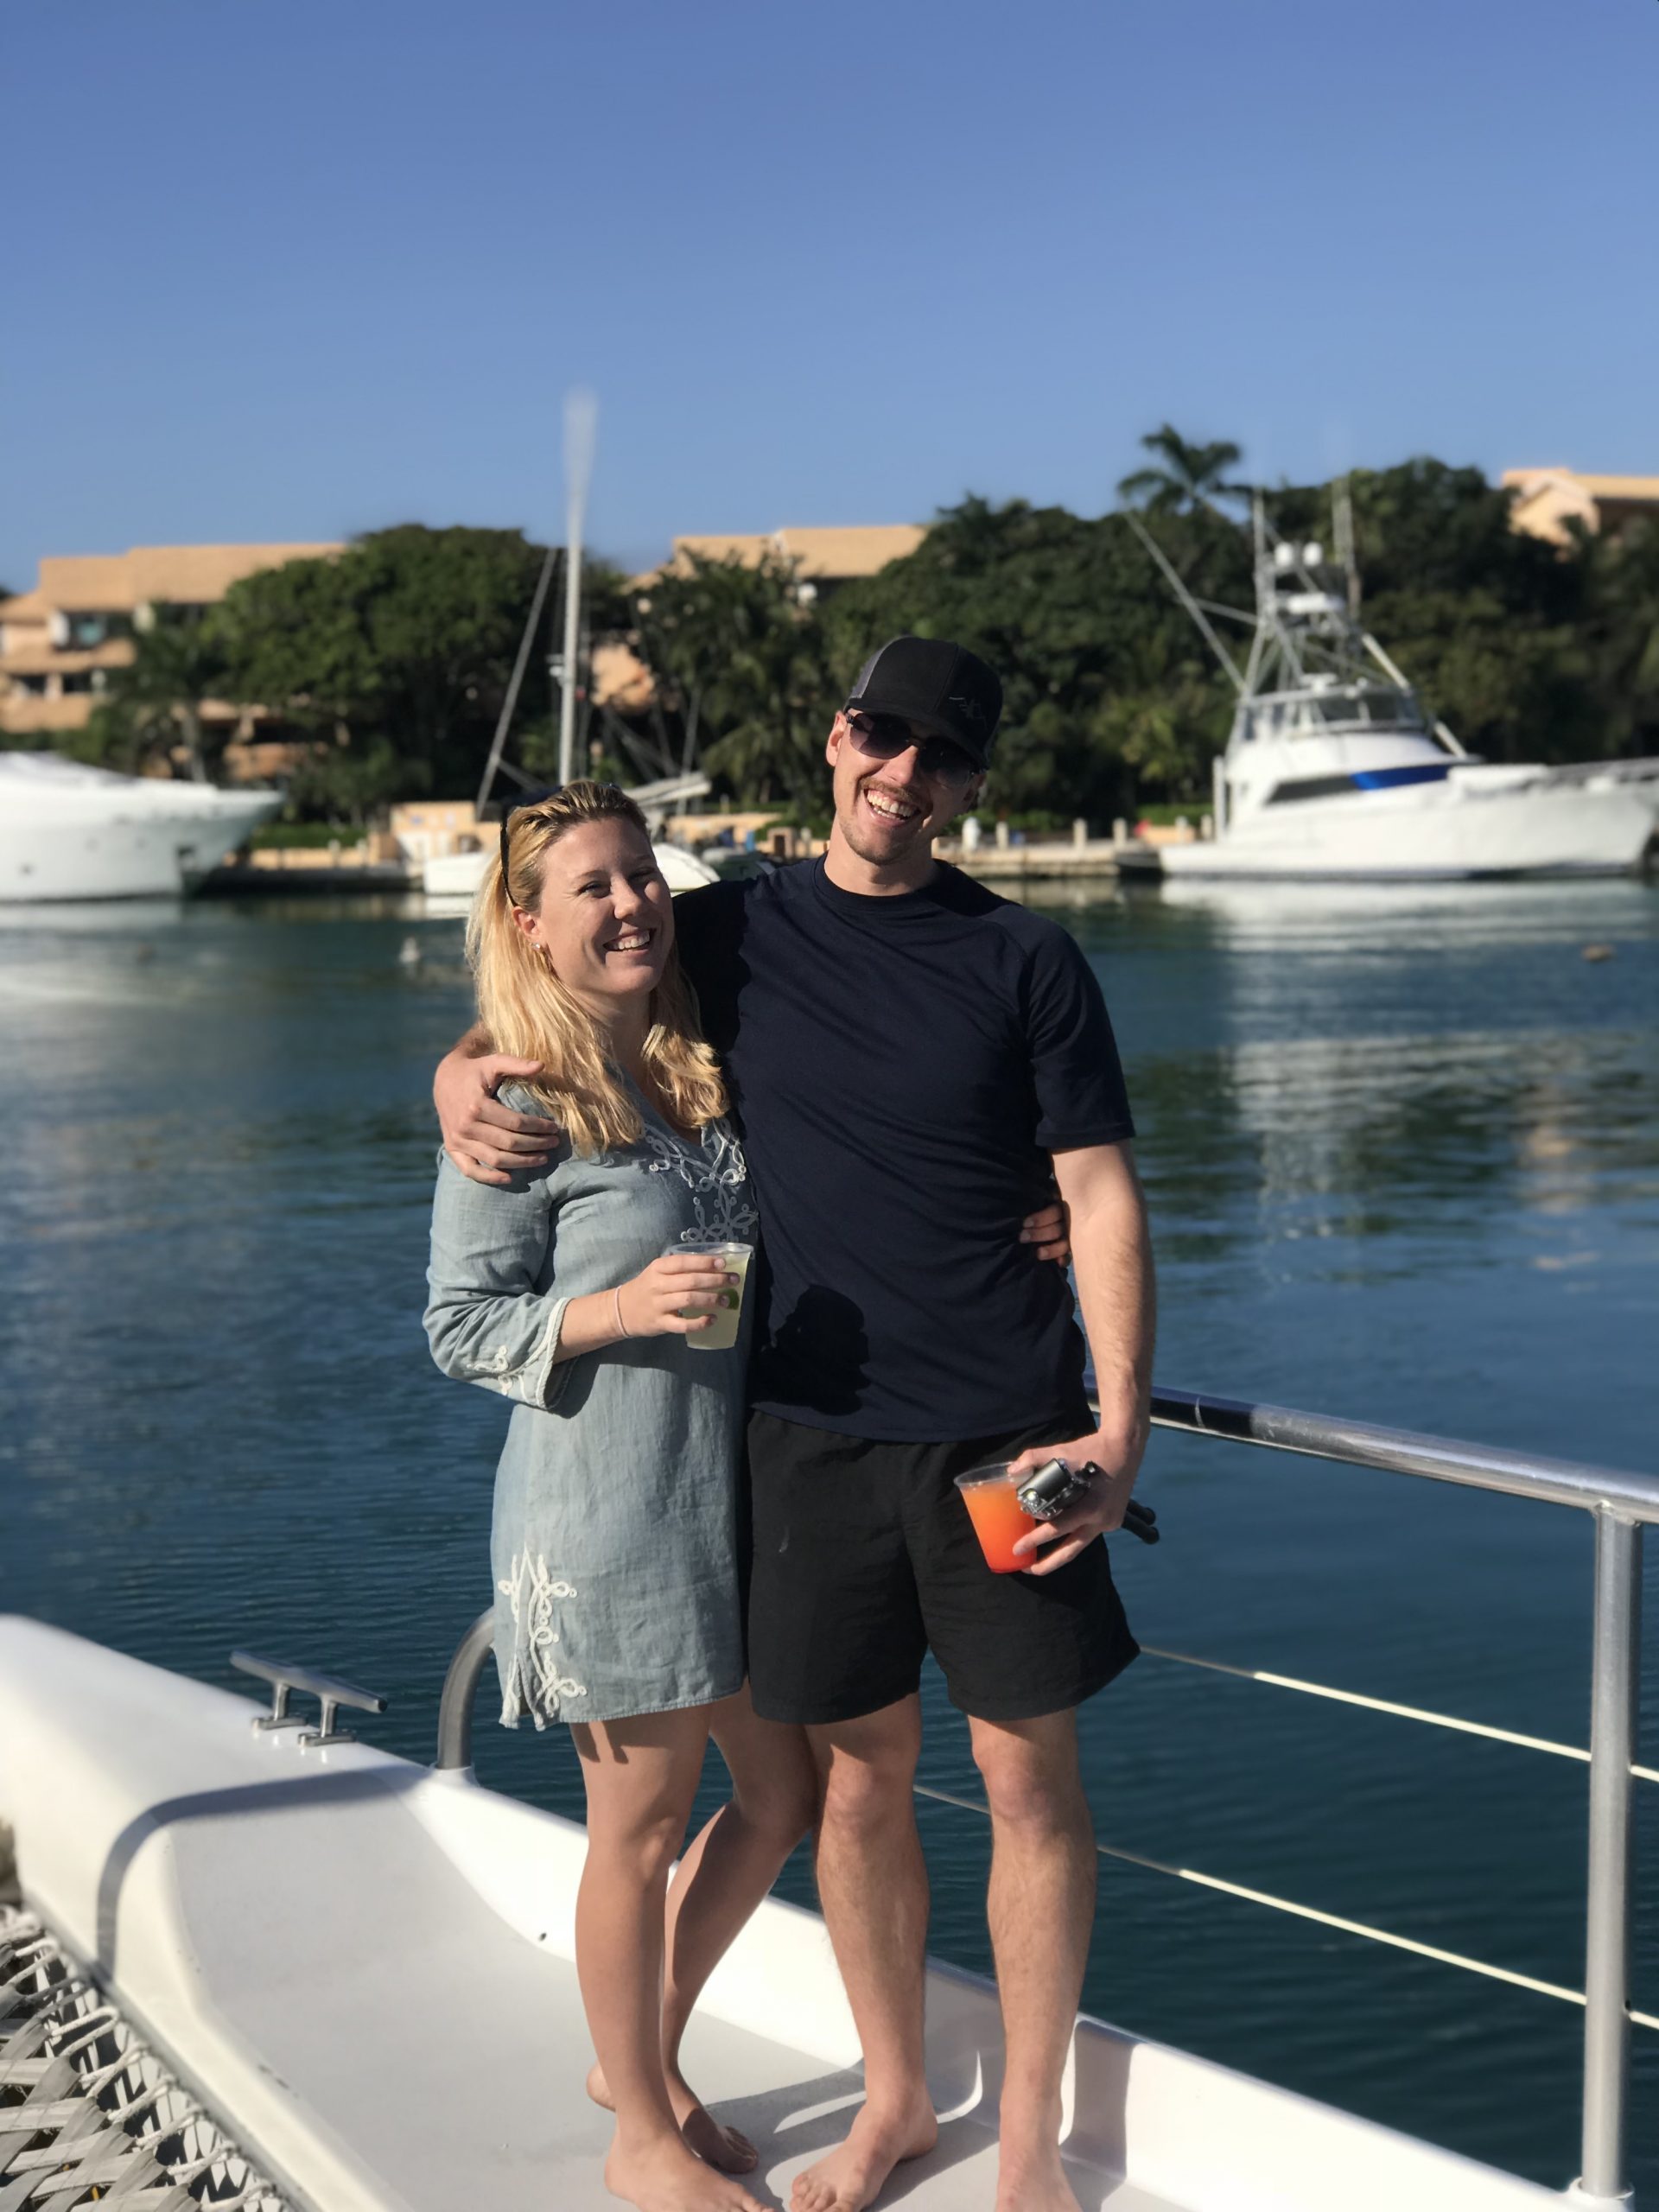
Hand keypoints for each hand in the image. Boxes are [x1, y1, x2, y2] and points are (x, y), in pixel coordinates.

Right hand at [435, 1049, 553, 1184]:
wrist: (443, 1079)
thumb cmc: (474, 1070)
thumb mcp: (493, 1062)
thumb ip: (517, 1064)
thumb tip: (542, 1065)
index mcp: (476, 1105)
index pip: (516, 1123)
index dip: (538, 1127)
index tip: (554, 1128)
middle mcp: (465, 1126)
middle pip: (509, 1143)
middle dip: (536, 1145)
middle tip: (554, 1143)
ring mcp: (458, 1140)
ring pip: (495, 1159)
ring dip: (522, 1162)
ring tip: (542, 1158)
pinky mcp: (452, 1148)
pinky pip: (471, 1170)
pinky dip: (490, 1178)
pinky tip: (509, 1178)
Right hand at [616, 1253, 741, 1339]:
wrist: (621, 1310)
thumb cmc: (646, 1288)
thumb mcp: (657, 1272)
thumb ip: (680, 1268)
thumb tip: (714, 1266)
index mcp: (658, 1268)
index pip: (684, 1262)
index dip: (705, 1262)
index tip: (723, 1263)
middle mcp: (658, 1285)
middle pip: (691, 1280)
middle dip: (716, 1280)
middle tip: (733, 1281)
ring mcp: (659, 1305)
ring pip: (689, 1300)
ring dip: (711, 1299)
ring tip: (726, 1300)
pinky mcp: (660, 1323)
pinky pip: (683, 1325)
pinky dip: (700, 1322)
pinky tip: (712, 1319)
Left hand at [1007, 1431, 1140, 1575]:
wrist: (1126, 1447)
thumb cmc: (1092, 1449)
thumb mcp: (1061, 1450)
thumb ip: (1033, 1458)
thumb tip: (1011, 1470)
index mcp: (1090, 1506)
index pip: (1057, 1529)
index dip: (1035, 1540)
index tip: (1018, 1549)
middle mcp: (1101, 1519)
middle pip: (1071, 1551)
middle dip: (1048, 1564)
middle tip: (1027, 1570)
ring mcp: (1109, 1522)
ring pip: (1080, 1544)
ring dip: (1060, 1555)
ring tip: (1040, 1563)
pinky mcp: (1114, 1520)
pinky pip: (1090, 1532)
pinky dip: (1073, 1536)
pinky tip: (1060, 1538)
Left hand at [1020, 1197, 1070, 1264]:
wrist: (1026, 1236)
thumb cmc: (1025, 1222)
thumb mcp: (1027, 1213)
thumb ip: (1027, 1209)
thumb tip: (1016, 1208)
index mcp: (1056, 1210)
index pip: (1055, 1211)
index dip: (1041, 1218)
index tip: (1025, 1224)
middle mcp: (1063, 1224)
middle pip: (1058, 1229)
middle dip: (1039, 1234)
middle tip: (1022, 1238)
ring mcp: (1065, 1239)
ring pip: (1064, 1244)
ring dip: (1052, 1249)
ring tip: (1038, 1254)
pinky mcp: (1065, 1253)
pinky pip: (1068, 1257)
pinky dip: (1063, 1260)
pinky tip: (1058, 1262)